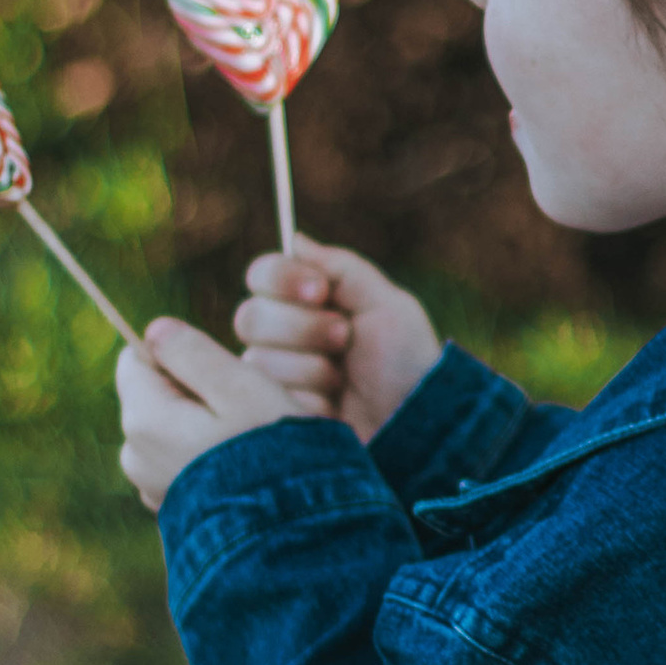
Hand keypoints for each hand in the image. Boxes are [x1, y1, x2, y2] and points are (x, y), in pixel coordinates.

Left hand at [118, 319, 303, 512]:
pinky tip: (242, 476)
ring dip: (204, 428)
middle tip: (246, 413)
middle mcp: (135, 454)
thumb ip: (193, 352)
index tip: (224, 375)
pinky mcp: (172, 510)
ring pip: (171, 431)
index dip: (181, 355)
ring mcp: (151, 486)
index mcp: (143, 418)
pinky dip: (208, 461)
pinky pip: (184, 466)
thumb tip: (155, 329)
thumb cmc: (274, 456)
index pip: (136, 358)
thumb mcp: (241, 389)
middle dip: (195, 393)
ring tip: (248, 446)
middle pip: (155, 396)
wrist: (290, 538)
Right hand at [233, 241, 439, 440]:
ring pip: (259, 361)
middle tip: (344, 339)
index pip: (262, 274)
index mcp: (307, 304)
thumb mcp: (386, 306)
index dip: (283, 279)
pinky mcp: (273, 416)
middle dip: (303, 328)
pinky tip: (334, 410)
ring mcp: (273, 380)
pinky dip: (311, 401)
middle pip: (250, 316)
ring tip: (344, 381)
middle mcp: (281, 338)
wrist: (415, 426)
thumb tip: (295, 239)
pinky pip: (269, 398)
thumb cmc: (407, 363)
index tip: (319, 291)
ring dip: (313, 368)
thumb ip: (341, 269)